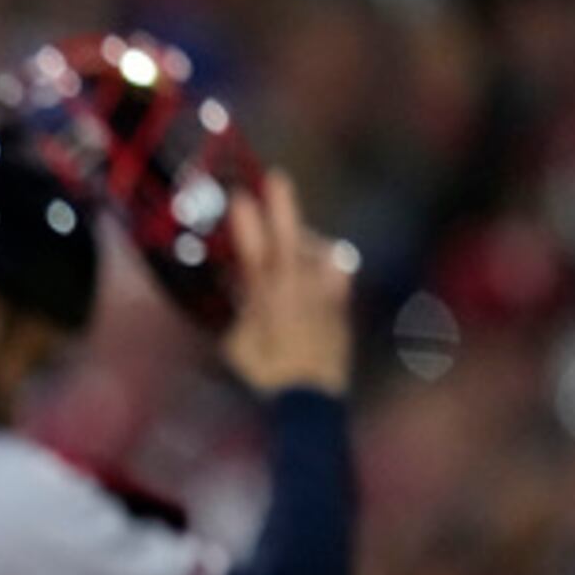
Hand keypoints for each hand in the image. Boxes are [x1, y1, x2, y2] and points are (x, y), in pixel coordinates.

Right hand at [221, 169, 355, 397]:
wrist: (311, 396)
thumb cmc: (266, 372)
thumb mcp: (236, 342)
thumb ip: (237, 309)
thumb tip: (234, 285)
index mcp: (268, 298)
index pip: (254, 251)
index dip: (246, 222)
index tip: (240, 196)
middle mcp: (298, 289)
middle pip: (289, 239)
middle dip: (282, 207)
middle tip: (277, 178)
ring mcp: (324, 293)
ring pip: (316, 251)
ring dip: (302, 237)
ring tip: (291, 234)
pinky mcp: (340, 303)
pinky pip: (336, 271)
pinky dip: (326, 261)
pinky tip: (320, 261)